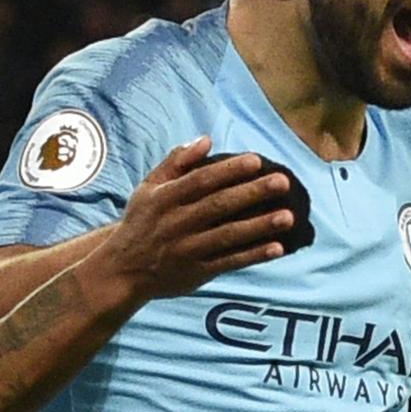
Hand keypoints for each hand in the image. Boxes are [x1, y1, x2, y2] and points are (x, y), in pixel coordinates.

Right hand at [97, 136, 294, 299]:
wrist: (122, 271)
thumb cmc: (140, 222)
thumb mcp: (148, 188)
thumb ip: (176, 162)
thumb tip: (206, 139)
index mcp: (165, 199)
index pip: (201, 181)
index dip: (229, 171)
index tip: (256, 160)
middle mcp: (177, 223)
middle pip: (219, 206)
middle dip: (252, 193)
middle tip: (283, 182)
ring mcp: (188, 249)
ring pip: (228, 236)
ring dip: (259, 226)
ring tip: (288, 216)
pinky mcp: (197, 272)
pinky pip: (229, 262)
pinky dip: (253, 256)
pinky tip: (277, 248)